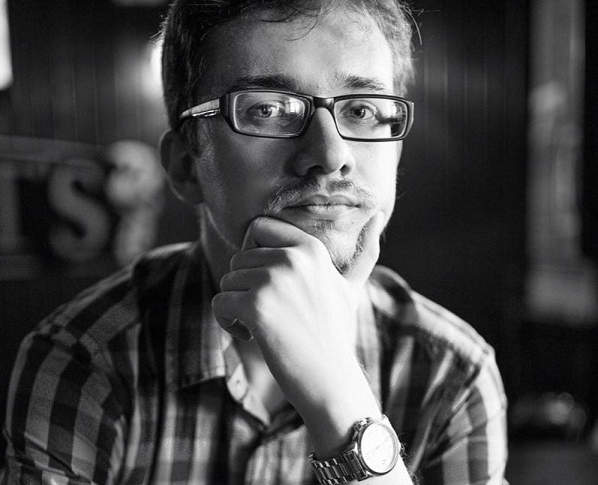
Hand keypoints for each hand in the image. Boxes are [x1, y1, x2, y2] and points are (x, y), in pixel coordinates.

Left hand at [212, 212, 385, 454]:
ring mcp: (273, 281)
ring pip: (227, 280)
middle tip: (265, 310)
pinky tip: (249, 336)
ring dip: (235, 304)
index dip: (252, 251)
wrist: (332, 382)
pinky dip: (226, 322)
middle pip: (239, 257)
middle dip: (244, 285)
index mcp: (311, 248)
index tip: (264, 280)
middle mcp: (292, 258)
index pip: (259, 226)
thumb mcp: (350, 288)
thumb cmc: (336, 335)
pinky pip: (219, 303)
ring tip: (260, 325)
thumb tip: (378, 214)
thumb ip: (363, 253)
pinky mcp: (256, 307)